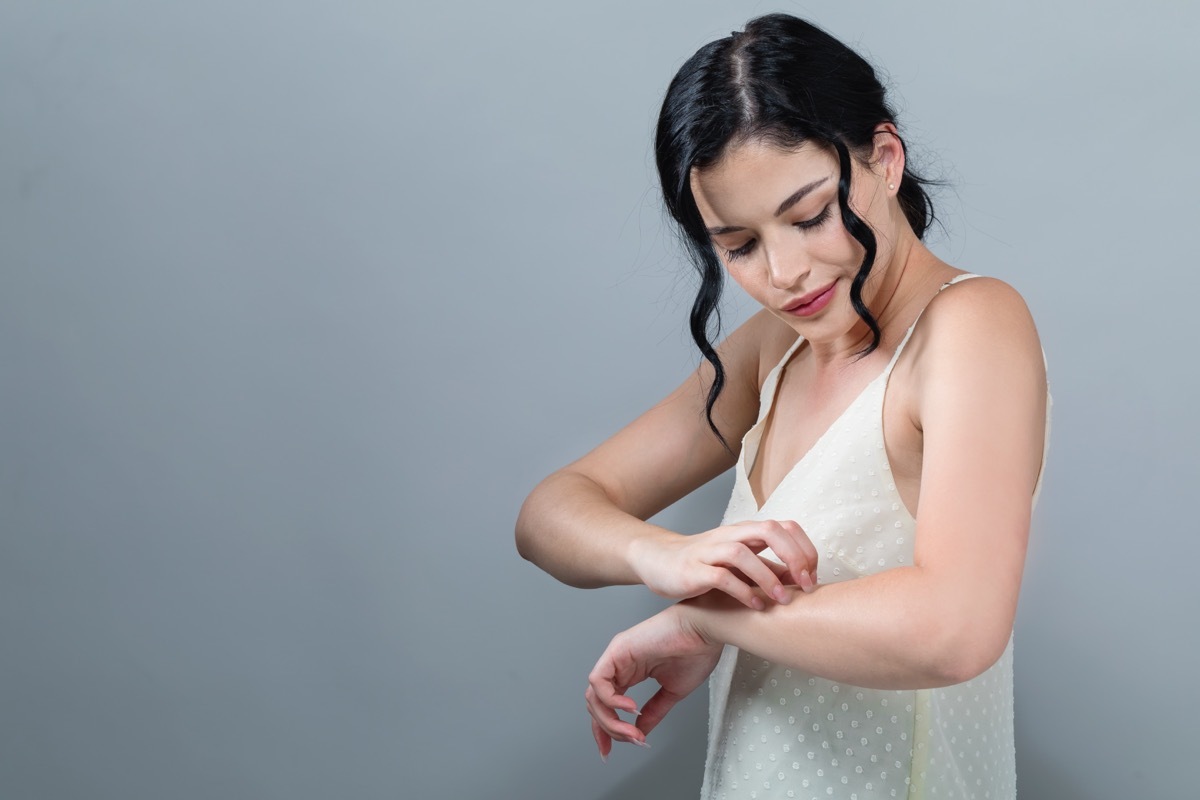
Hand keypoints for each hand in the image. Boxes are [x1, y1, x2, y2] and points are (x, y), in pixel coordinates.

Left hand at [585, 604, 721, 759]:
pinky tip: (631, 709)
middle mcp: (619, 664)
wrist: (705, 630)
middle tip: (632, 740)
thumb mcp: (672, 692)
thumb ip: (653, 713)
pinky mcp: (617, 649)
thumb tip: (639, 733)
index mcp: (630, 671)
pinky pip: (599, 681)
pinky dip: (611, 700)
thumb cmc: (696, 651)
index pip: (606, 705)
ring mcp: (616, 656)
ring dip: (611, 721)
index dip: (605, 730)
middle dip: (609, 730)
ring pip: (594, 696)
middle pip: (596, 704)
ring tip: (633, 731)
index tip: (609, 751)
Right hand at [629, 519, 817, 608]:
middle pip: (770, 530)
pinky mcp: (694, 570)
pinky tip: (755, 606)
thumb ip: (769, 568)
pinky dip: (742, 591)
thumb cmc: (704, 563)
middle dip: (794, 556)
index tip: (812, 577)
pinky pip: (721, 576)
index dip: (805, 549)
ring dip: (768, 577)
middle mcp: (731, 536)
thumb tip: (803, 580)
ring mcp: (711, 552)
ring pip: (744, 553)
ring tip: (782, 600)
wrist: (659, 560)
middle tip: (806, 585)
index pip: (785, 527)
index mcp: (746, 532)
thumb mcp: (741, 563)